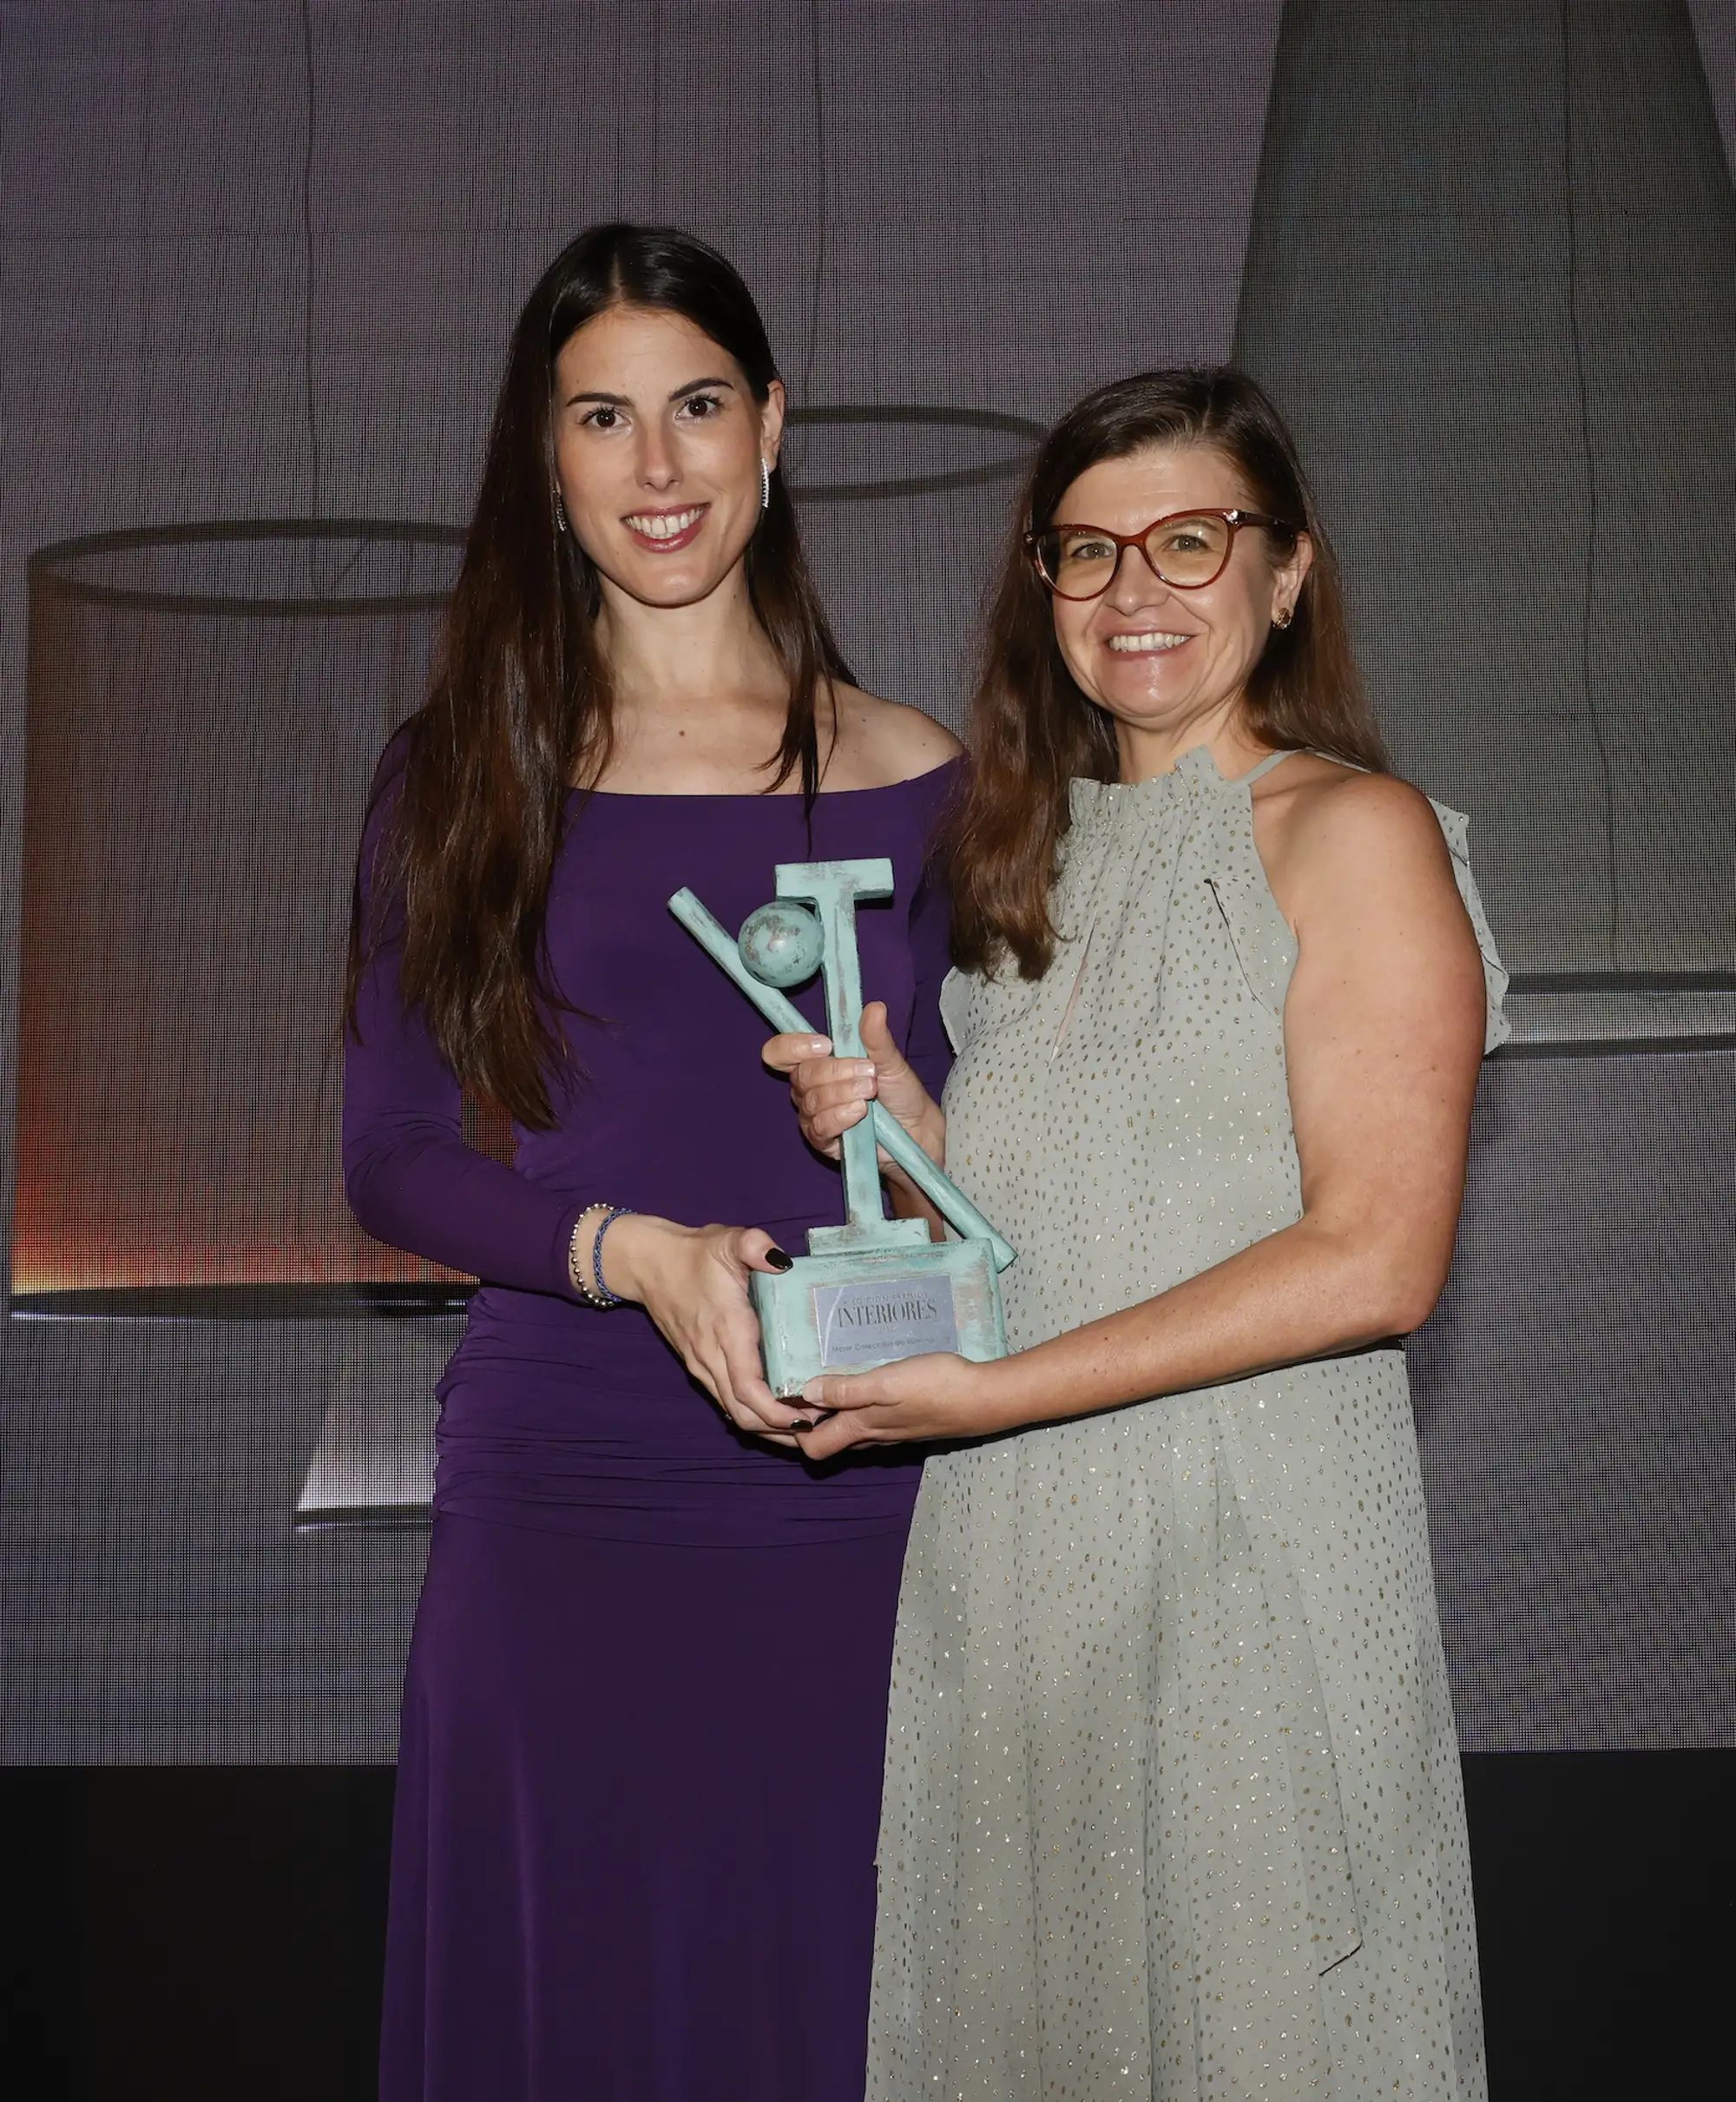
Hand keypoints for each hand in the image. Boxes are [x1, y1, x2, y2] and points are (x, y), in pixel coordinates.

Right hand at [600, 1215, 811, 1445]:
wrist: (649, 1264)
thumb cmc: (694, 1253)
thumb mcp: (728, 1239)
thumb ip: (755, 1245)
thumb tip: (782, 1261)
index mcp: (726, 1330)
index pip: (749, 1388)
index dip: (777, 1412)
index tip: (809, 1418)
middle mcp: (712, 1357)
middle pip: (744, 1413)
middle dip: (780, 1429)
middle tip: (819, 1425)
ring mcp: (703, 1366)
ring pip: (734, 1413)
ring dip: (768, 1427)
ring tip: (806, 1424)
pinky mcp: (699, 1367)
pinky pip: (727, 1401)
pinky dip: (753, 1414)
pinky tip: (777, 1411)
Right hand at [761, 1000, 945, 1192]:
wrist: (917, 1128)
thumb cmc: (899, 1091)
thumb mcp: (890, 1060)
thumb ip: (877, 1038)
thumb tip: (875, 1007)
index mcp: (818, 1061)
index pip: (780, 1051)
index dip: (793, 1046)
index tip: (826, 1045)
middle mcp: (809, 1087)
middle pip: (801, 1075)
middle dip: (837, 1071)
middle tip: (870, 1073)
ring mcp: (813, 1115)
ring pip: (812, 1101)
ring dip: (844, 1093)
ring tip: (871, 1092)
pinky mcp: (822, 1141)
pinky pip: (819, 1127)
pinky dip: (841, 1116)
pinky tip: (860, 1112)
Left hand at [791, 1352, 1013, 1458]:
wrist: (986, 1398)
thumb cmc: (937, 1387)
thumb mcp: (887, 1382)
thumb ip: (846, 1388)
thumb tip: (804, 1393)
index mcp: (862, 1427)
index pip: (813, 1446)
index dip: (790, 1433)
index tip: (776, 1403)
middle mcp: (873, 1436)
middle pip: (828, 1440)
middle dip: (804, 1423)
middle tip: (787, 1392)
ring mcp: (893, 1431)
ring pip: (850, 1430)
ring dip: (829, 1414)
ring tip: (816, 1381)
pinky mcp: (909, 1420)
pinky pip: (871, 1421)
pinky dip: (854, 1407)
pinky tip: (858, 1382)